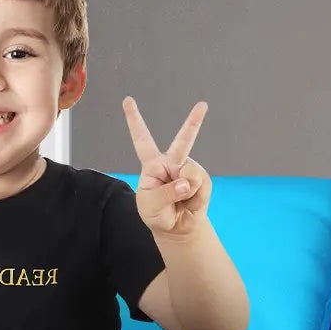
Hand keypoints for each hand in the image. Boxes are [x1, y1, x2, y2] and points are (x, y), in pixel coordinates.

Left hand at [123, 94, 210, 238]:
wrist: (177, 228)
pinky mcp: (202, 180)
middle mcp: (171, 163)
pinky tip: (190, 202)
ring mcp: (188, 170)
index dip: (134, 119)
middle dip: (194, 122)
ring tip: (180, 200)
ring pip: (191, 172)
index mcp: (151, 164)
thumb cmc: (157, 214)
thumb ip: (166, 194)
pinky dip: (195, 197)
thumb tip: (186, 182)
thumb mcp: (151, 206)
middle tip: (202, 105)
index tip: (127, 100)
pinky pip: (201, 185)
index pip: (141, 138)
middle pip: (183, 141)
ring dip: (185, 190)